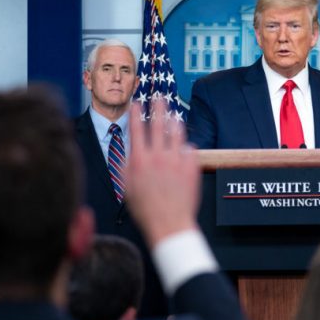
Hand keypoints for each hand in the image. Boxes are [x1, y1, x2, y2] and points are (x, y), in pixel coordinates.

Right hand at [123, 101, 200, 247]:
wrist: (169, 223)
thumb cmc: (146, 210)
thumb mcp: (127, 187)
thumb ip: (127, 166)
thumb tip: (130, 153)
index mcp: (140, 160)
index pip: (137, 129)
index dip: (136, 114)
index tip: (137, 103)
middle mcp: (158, 156)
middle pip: (158, 124)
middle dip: (158, 107)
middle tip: (159, 96)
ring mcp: (177, 160)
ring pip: (177, 133)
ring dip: (175, 122)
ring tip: (174, 116)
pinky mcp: (192, 167)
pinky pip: (190, 150)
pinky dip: (186, 148)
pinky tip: (184, 148)